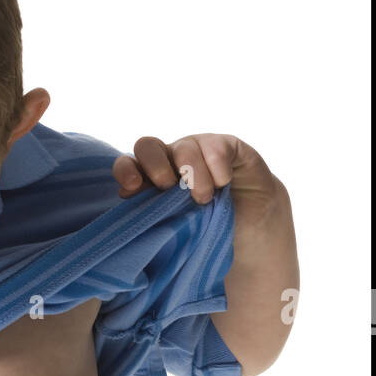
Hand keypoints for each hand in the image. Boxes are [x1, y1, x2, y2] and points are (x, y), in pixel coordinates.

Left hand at [113, 133, 278, 212]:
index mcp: (151, 179)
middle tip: (167, 187)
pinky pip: (215, 147)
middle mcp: (170, 159)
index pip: (128, 165)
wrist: (251, 228)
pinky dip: (217, 167)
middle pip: (147, 146)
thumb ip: (154, 217)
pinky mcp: (226, 146)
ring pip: (184, 148)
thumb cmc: (206, 229)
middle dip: (154, 166)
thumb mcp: (177, 227)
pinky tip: (223, 183)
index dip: (125, 171)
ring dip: (193, 175)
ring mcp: (197, 149)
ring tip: (204, 199)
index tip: (131, 189)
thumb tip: (125, 203)